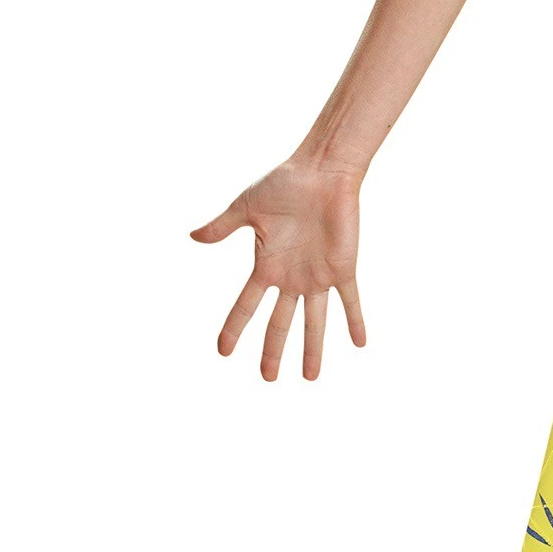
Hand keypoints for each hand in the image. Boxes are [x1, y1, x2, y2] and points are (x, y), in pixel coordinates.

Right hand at [190, 158, 366, 378]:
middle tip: (268, 379)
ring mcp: (318, 276)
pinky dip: (356, 321)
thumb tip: (192, 237)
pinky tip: (360, 343)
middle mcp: (291, 277)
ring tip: (310, 376)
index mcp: (267, 267)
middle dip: (274, 351)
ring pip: (315, 321)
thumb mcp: (246, 208)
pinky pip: (351, 301)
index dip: (234, 329)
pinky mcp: (343, 268)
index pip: (246, 306)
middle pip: (280, 323)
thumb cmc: (284, 184)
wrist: (322, 172)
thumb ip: (222, 226)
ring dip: (313, 348)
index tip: (222, 351)